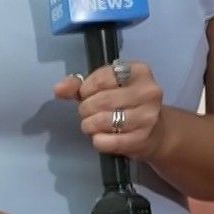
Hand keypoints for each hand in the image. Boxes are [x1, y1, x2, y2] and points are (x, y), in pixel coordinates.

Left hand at [53, 60, 168, 160]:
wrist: (155, 131)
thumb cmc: (125, 103)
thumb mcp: (105, 87)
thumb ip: (79, 85)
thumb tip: (59, 89)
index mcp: (140, 72)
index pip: (102, 78)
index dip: (87, 88)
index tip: (87, 94)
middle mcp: (149, 92)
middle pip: (101, 100)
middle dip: (86, 108)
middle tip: (87, 112)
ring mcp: (148, 117)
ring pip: (102, 120)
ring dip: (89, 125)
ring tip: (92, 124)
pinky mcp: (141, 139)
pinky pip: (105, 141)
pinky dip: (97, 140)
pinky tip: (101, 137)